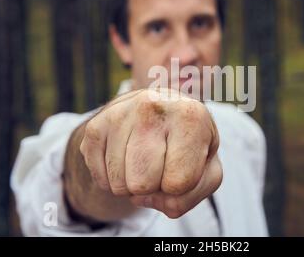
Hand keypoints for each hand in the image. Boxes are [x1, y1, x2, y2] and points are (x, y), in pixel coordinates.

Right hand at [79, 89, 221, 217]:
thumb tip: (144, 197)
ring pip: (119, 185)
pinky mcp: (95, 125)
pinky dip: (113, 180)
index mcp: (190, 115)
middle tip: (160, 164)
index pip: (178, 182)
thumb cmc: (188, 145)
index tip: (183, 163)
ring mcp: (120, 114)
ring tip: (144, 159)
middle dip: (153, 186)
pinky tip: (126, 158)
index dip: (180, 186)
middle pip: (143, 184)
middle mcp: (153, 107)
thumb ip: (192, 193)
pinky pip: (100, 179)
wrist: (160, 110)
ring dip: (132, 184)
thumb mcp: (207, 169)